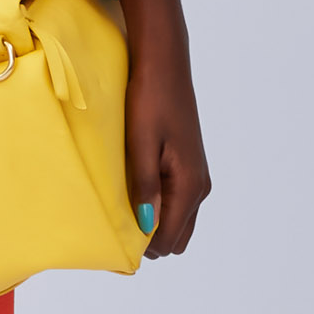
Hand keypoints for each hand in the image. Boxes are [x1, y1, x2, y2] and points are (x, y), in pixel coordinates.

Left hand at [116, 0, 211, 258]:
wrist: (165, 65)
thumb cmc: (151, 101)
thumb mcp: (141, 144)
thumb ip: (145, 187)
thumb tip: (146, 227)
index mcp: (190, 184)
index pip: (168, 237)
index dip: (142, 247)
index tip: (113, 243)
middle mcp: (200, 186)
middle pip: (177, 237)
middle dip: (149, 239)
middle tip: (115, 228)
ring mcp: (197, 176)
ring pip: (178, 220)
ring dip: (154, 223)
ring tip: (122, 209)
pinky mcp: (190, 165)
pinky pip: (177, 202)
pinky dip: (159, 206)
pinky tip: (134, 192)